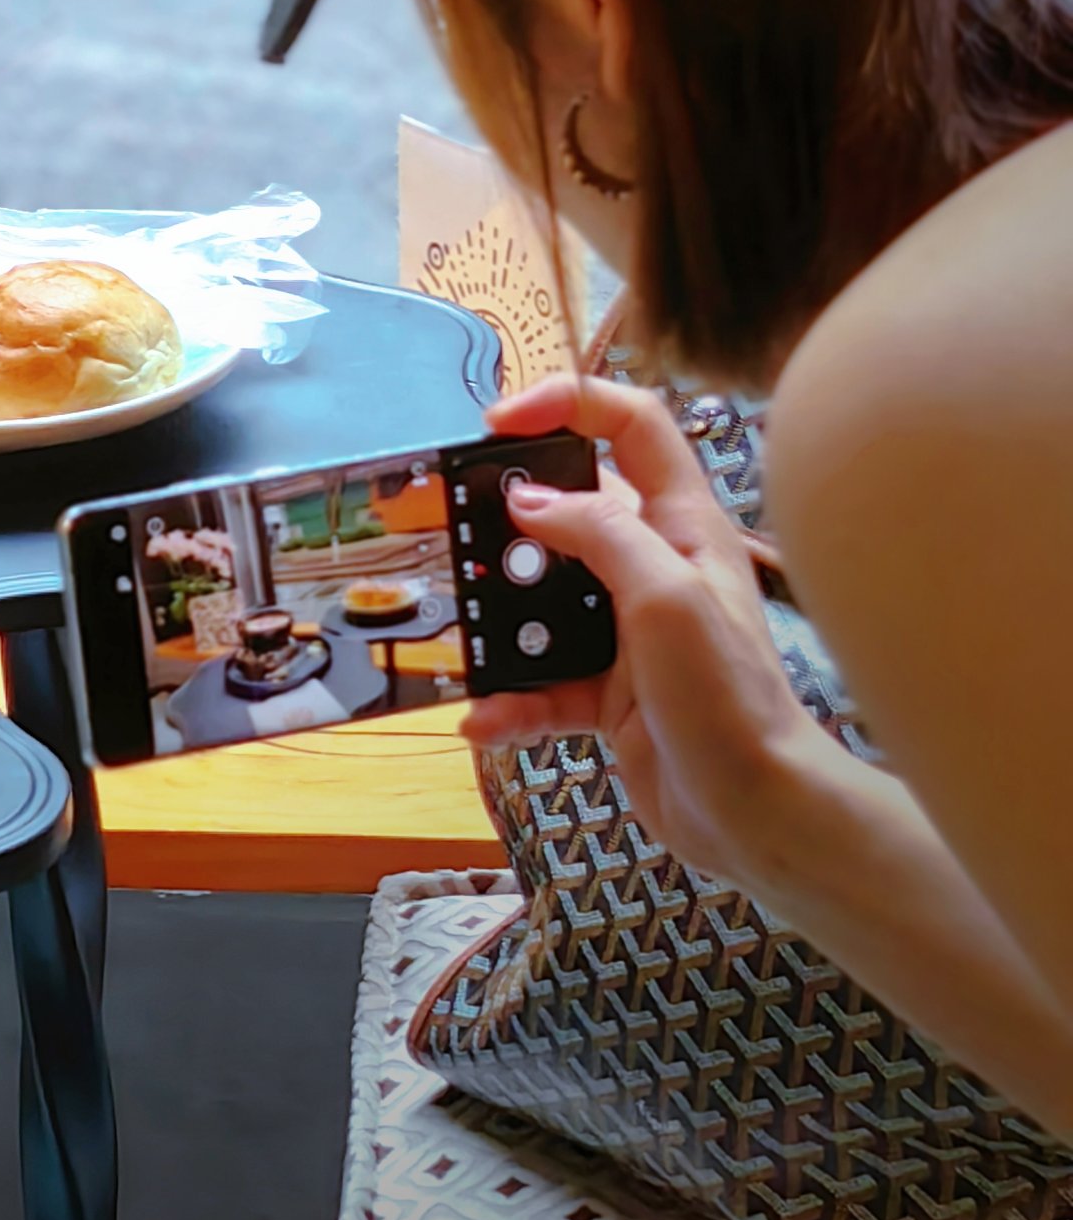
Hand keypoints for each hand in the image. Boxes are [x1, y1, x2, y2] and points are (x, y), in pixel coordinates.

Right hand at [463, 375, 821, 892]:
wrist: (759, 815)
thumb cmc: (728, 696)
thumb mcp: (665, 596)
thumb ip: (598, 532)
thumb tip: (525, 500)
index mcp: (681, 524)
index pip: (629, 425)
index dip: (567, 403)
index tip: (499, 423)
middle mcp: (653, 566)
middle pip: (569, 511)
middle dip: (510, 524)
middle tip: (461, 536)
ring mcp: (628, 631)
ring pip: (544, 600)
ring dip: (502, 620)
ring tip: (471, 639)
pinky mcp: (607, 692)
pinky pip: (541, 680)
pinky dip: (510, 698)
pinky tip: (483, 718)